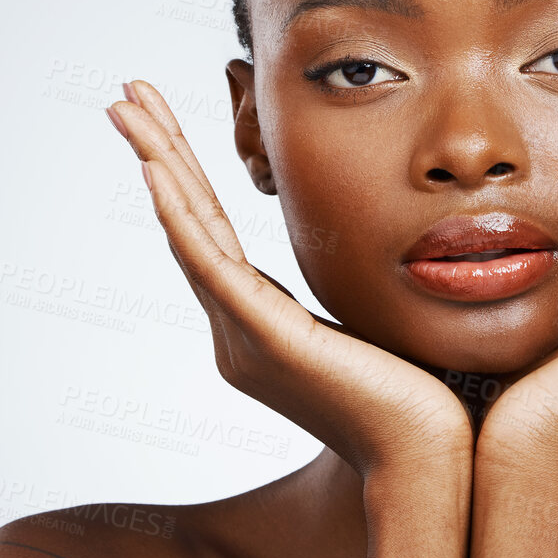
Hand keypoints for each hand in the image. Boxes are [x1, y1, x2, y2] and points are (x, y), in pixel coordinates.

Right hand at [106, 80, 472, 478]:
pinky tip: (158, 171)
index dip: (187, 174)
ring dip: (158, 163)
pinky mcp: (269, 342)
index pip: (214, 234)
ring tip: (127, 106)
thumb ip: (358, 293)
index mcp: (262, 327)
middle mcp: (239, 332)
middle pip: (188, 223)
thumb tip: (388, 249)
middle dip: (159, 151)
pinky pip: (213, 268)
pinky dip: (182, 218)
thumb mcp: (379, 326)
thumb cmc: (420, 405)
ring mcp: (247, 338)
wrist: (430, 463)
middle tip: (126, 94)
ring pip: (189, 234)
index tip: (167, 119)